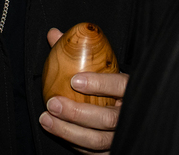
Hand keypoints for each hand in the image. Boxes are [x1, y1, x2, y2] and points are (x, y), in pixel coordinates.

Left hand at [39, 28, 127, 152]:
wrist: (128, 111)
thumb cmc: (110, 85)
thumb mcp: (102, 67)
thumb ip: (78, 51)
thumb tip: (53, 34)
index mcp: (131, 89)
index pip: (120, 86)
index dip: (99, 84)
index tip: (75, 80)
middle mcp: (131, 115)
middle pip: (108, 119)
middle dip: (77, 113)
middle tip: (53, 102)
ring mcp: (123, 136)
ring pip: (98, 140)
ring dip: (68, 131)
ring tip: (46, 118)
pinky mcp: (113, 150)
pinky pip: (93, 152)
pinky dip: (73, 142)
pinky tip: (56, 130)